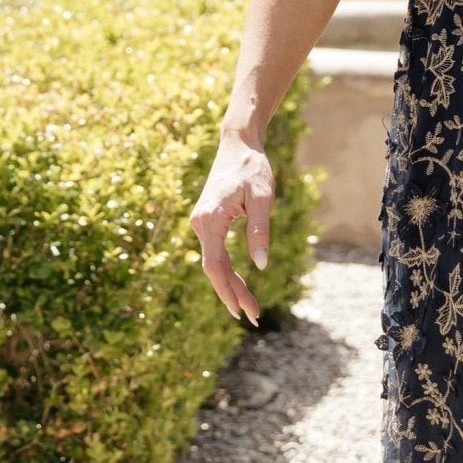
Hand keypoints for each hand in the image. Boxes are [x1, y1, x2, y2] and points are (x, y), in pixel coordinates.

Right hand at [190, 135, 274, 322]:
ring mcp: (202, 223)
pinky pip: (215, 254)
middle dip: (232, 294)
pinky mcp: (208, 222)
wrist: (237, 145)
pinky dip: (227, 272)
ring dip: (231, 286)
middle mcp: (200, 223)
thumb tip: (260, 265)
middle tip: (253, 317)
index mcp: (211, 217)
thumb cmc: (252, 168)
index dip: (228, 290)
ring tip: (250, 308)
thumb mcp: (262, 198)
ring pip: (214, 263)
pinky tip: (239, 286)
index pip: (215, 264)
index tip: (242, 310)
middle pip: (214, 269)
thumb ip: (260, 230)